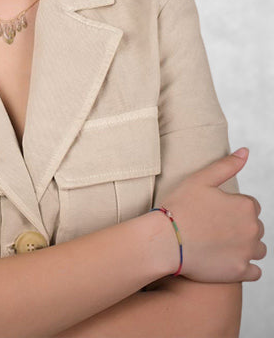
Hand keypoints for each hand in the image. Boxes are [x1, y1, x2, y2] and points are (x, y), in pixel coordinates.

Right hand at [160, 148, 265, 281]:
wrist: (165, 240)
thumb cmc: (179, 207)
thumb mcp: (200, 179)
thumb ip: (226, 165)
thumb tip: (246, 152)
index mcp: (246, 205)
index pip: (250, 205)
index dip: (230, 206)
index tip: (212, 210)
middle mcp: (253, 229)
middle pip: (255, 227)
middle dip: (239, 226)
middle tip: (212, 226)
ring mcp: (248, 252)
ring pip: (257, 248)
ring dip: (244, 246)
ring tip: (218, 243)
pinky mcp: (241, 271)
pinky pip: (254, 271)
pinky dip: (244, 266)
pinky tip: (225, 259)